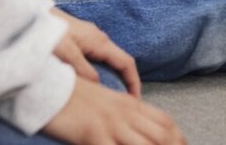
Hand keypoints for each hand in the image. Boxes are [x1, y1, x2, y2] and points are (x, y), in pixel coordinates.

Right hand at [42, 76, 184, 144]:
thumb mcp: (104, 102)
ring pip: (145, 144)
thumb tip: (135, 129)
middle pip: (162, 134)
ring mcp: (110, 123)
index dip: (178, 137)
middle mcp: (125, 112)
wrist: (46, 86)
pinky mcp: (92, 133)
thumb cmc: (71, 97)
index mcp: (129, 103)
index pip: (165, 121)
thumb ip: (122, 113)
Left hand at [51, 8, 140, 97]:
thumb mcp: (66, 54)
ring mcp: (90, 38)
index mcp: (100, 42)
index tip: (135, 99)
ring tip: (109, 96)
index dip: (134, 82)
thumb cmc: (49, 32)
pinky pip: (97, 57)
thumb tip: (99, 86)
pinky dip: (101, 70)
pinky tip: (91, 80)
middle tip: (124, 102)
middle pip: (120, 61)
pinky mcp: (80, 39)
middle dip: (126, 81)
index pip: (126, 63)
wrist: (30, 16)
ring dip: (113, 76)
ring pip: (108, 59)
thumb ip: (83, 70)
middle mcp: (99, 38)